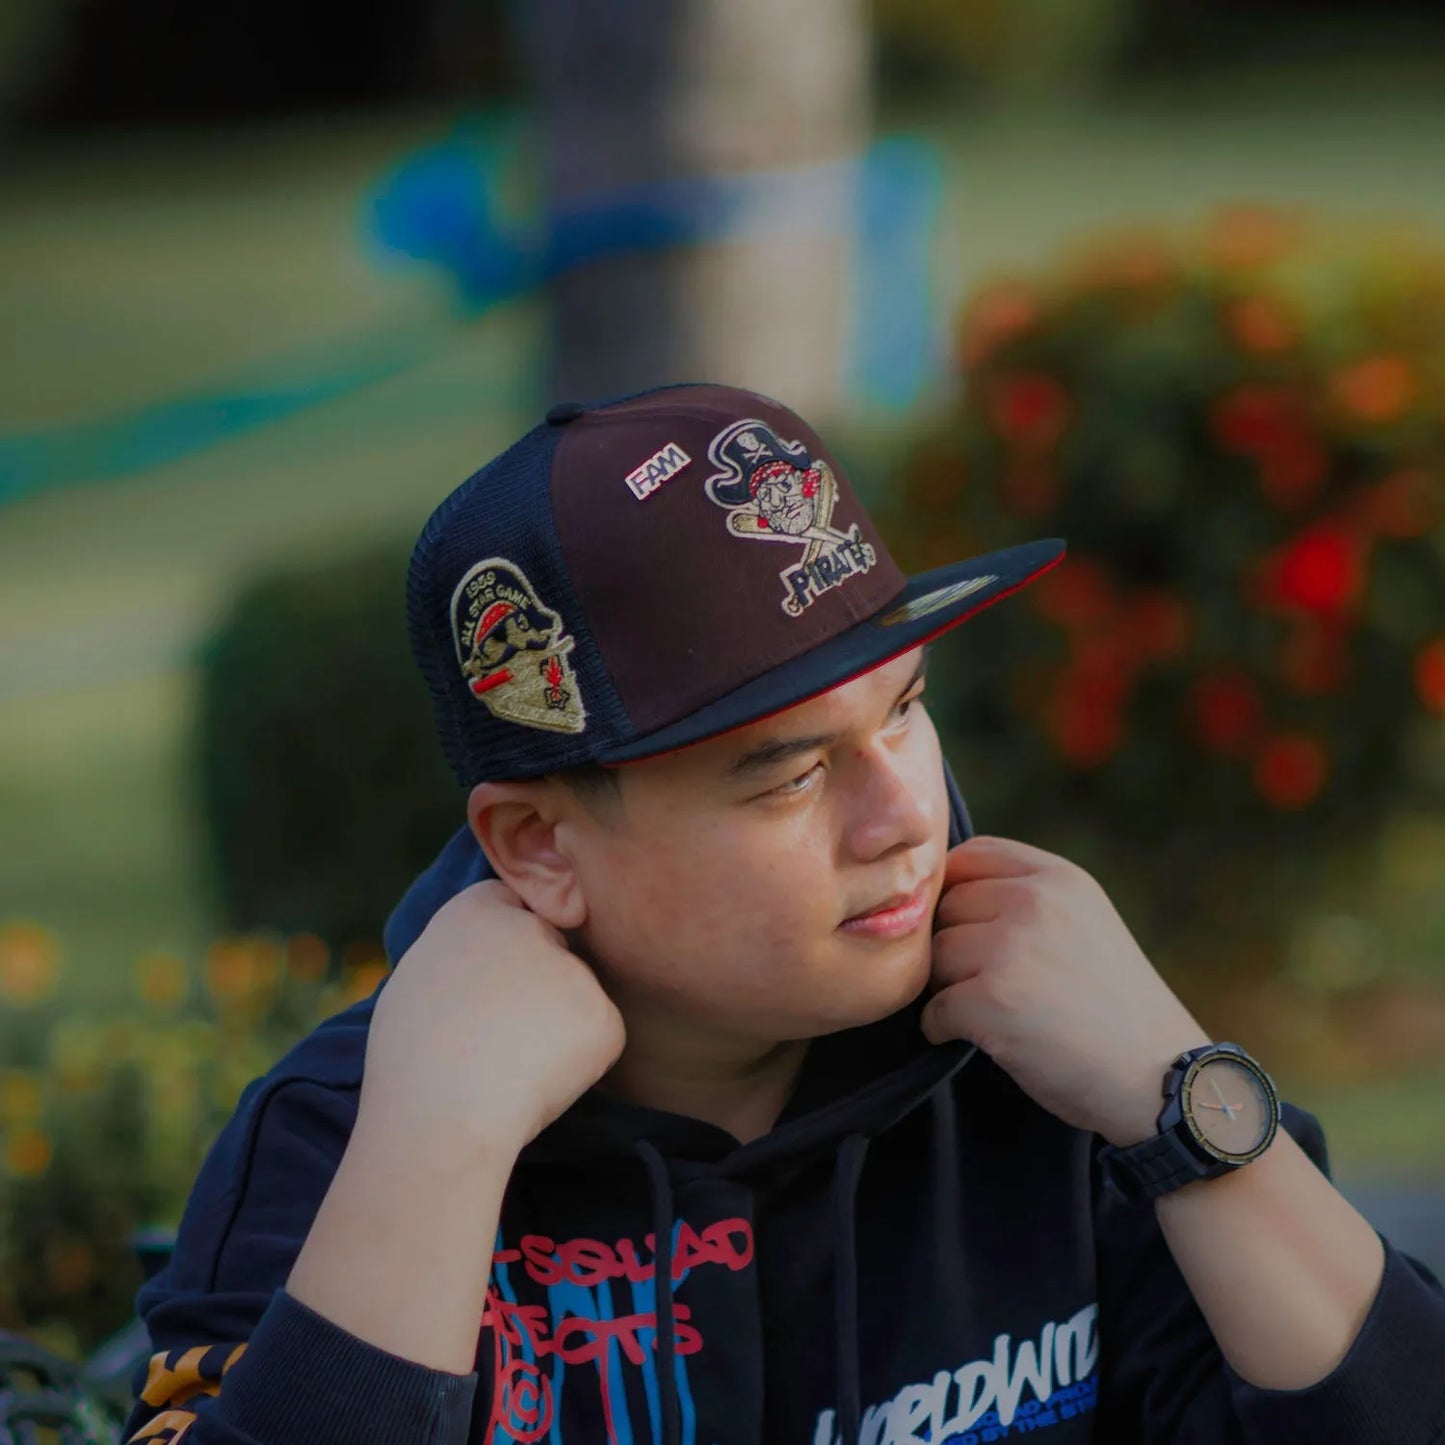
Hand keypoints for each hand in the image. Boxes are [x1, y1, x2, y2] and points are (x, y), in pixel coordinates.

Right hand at [361, 881, 625, 1158]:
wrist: (440, 1117)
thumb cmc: (411, 1064)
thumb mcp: (417, 982)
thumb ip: (460, 956)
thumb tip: (486, 961)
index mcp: (477, 912)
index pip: (508, 907)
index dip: (505, 948)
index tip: (493, 983)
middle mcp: (530, 927)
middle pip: (549, 948)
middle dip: (537, 985)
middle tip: (499, 1039)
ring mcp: (572, 969)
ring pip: (575, 996)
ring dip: (557, 1027)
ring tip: (509, 1068)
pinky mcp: (603, 1015)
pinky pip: (598, 1038)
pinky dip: (580, 1064)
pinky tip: (538, 1084)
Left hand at [923, 837, 1209, 1146]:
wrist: (1160, 1079)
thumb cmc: (1115, 1007)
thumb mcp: (1085, 923)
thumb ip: (1028, 898)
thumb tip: (944, 894)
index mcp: (1058, 878)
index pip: (971, 856)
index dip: (957, 893)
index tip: (969, 929)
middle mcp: (1032, 902)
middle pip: (946, 908)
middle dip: (954, 946)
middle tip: (990, 984)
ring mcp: (1010, 949)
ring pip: (936, 958)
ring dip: (949, 988)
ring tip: (993, 1012)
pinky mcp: (991, 1000)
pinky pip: (935, 1009)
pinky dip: (945, 1030)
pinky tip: (982, 1039)